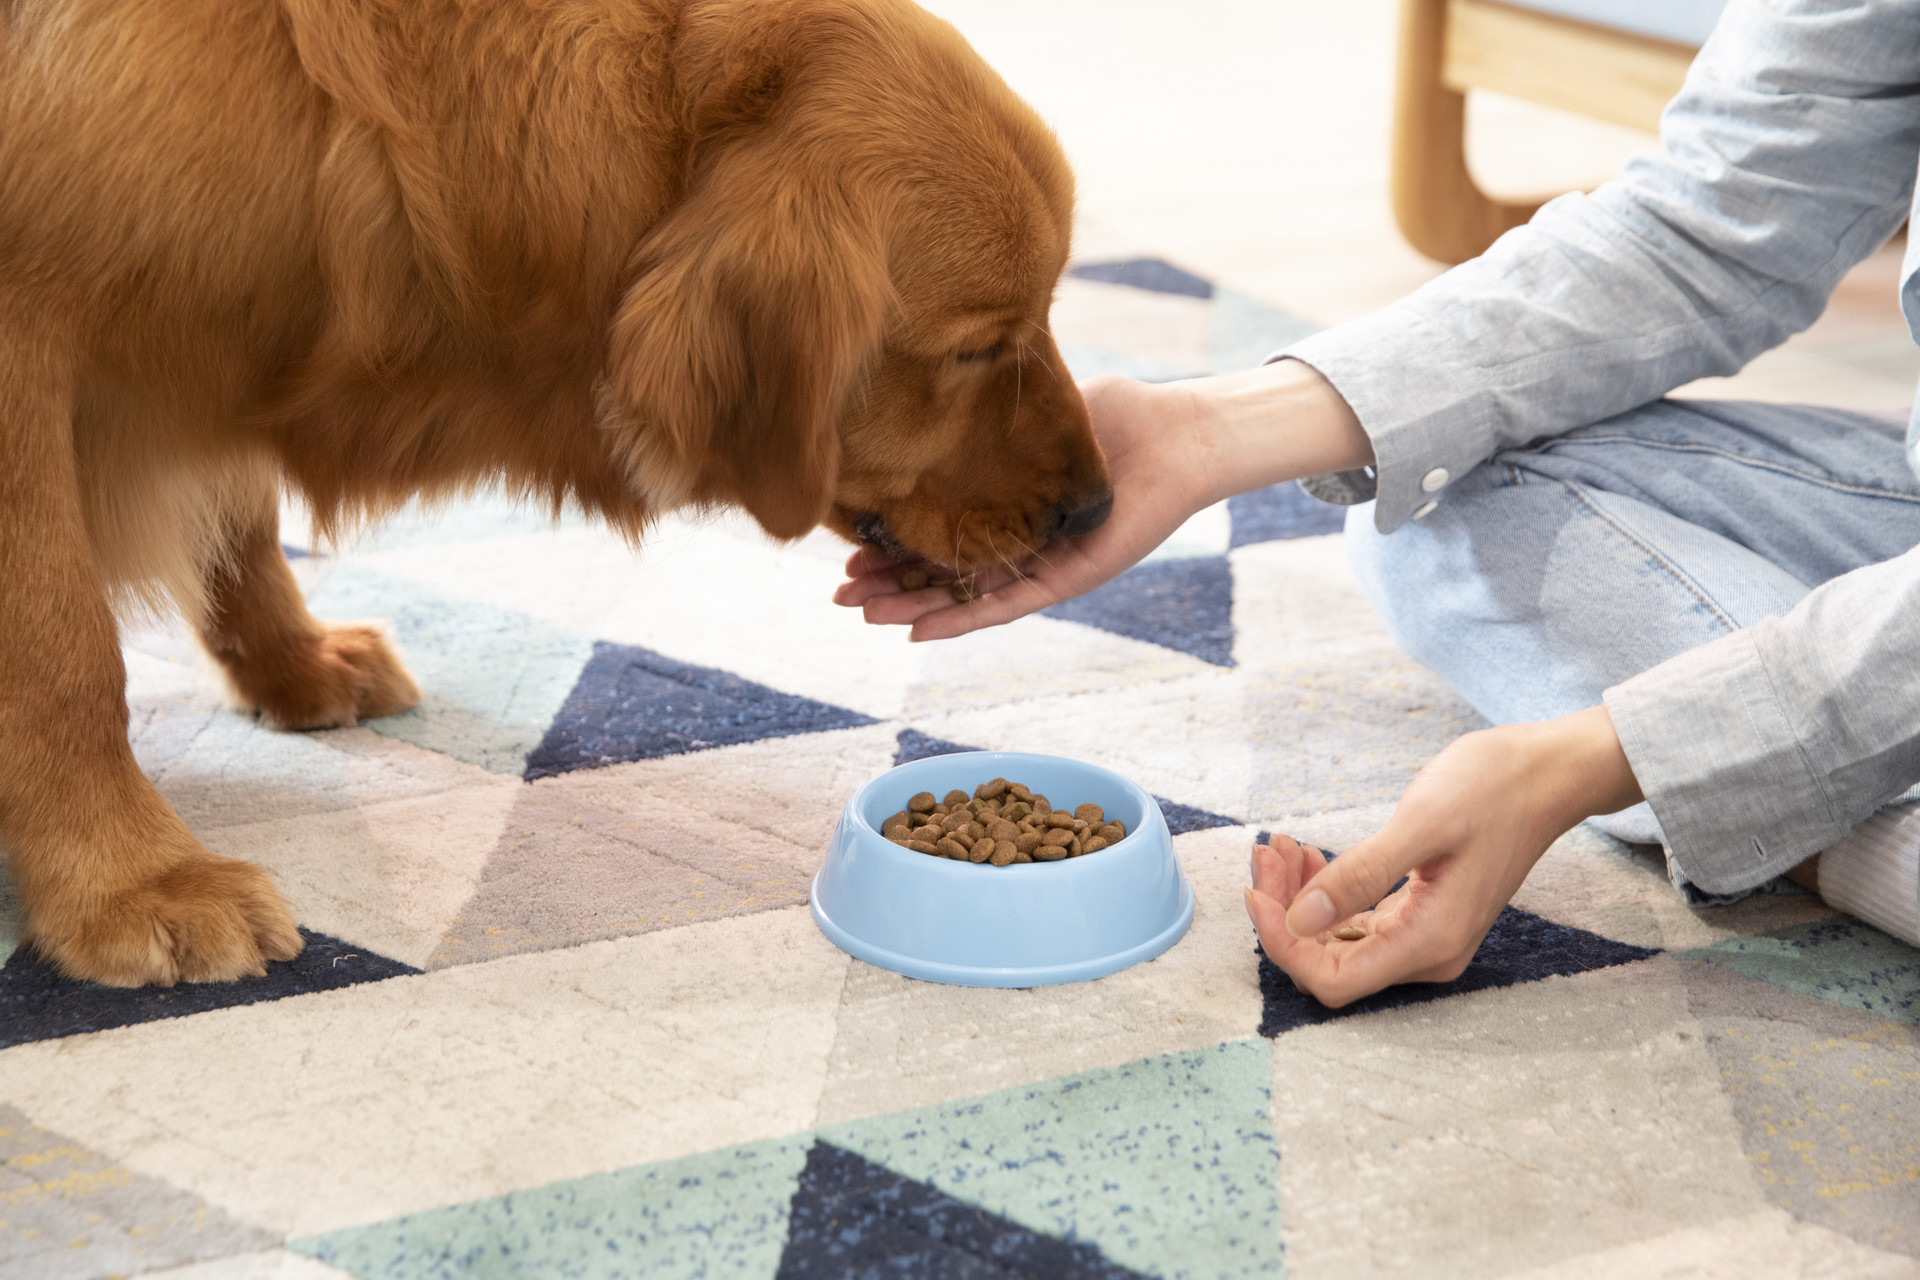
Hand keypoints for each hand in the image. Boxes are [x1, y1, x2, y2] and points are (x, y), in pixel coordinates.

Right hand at [833, 360, 1372, 641]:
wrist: (1178, 435)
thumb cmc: (1121, 414)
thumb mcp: (1040, 411)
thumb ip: (994, 413)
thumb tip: (941, 386)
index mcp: (1010, 510)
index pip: (942, 533)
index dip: (894, 544)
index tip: (848, 546)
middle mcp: (1023, 546)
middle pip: (942, 574)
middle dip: (888, 584)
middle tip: (839, 593)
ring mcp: (1044, 567)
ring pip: (965, 597)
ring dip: (911, 608)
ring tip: (864, 614)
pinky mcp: (1069, 578)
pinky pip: (1007, 604)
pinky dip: (962, 617)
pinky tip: (919, 630)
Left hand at [1244, 705, 1643, 1006]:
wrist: (1550, 773)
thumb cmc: (1495, 789)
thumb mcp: (1421, 825)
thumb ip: (1360, 876)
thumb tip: (1298, 922)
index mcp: (1429, 942)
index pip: (1332, 979)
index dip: (1283, 945)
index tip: (1256, 892)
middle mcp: (1427, 952)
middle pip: (1328, 960)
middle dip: (1284, 912)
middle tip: (1266, 851)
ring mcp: (1425, 935)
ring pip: (1337, 939)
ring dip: (1299, 898)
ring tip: (1281, 845)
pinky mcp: (1422, 912)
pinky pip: (1358, 919)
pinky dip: (1326, 891)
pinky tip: (1309, 855)